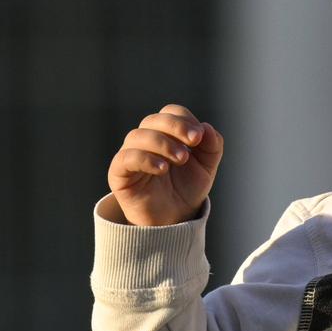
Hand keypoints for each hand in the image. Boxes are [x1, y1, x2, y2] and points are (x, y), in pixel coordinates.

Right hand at [102, 104, 223, 226]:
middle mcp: (145, 141)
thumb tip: (206, 127)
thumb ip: (212, 145)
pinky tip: (163, 168)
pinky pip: (125, 158)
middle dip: (175, 127)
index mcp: (166, 134)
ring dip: (162, 143)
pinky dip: (145, 158)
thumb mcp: (207, 166)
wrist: (174, 218)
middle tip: (193, 142)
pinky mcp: (119, 174)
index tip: (199, 137)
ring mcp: (130, 156)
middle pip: (152, 120)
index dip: (184, 120)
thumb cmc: (187, 188)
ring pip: (137, 136)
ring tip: (181, 159)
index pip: (170, 112)